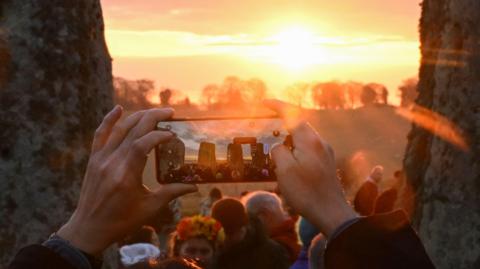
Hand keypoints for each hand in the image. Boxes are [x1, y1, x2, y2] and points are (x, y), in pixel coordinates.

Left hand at [57, 106, 196, 254]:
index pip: (143, 144)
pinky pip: (100, 134)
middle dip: (153, 117)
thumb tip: (194, 187)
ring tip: (154, 112)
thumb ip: (171, 193)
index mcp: (126, 175)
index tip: (172, 135)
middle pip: (133, 130)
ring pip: (119, 129)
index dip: (159, 136)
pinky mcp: (94, 159)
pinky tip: (118, 108)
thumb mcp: (149, 208)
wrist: (89, 228)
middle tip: (170, 112)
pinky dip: (109, 120)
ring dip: (138, 116)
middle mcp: (112, 163)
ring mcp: (101, 159)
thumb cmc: (121, 221)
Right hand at [265, 100, 356, 237]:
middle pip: (300, 124)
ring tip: (276, 148)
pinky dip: (296, 148)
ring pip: (304, 137)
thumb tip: (278, 145)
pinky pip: (309, 149)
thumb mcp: (284, 171)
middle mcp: (320, 143)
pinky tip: (290, 162)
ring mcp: (325, 153)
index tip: (264, 103)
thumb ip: (278, 151)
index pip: (292, 114)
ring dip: (289, 137)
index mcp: (310, 141)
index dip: (277, 105)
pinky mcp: (326, 164)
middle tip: (267, 125)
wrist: (331, 213)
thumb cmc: (307, 192)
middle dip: (283, 121)